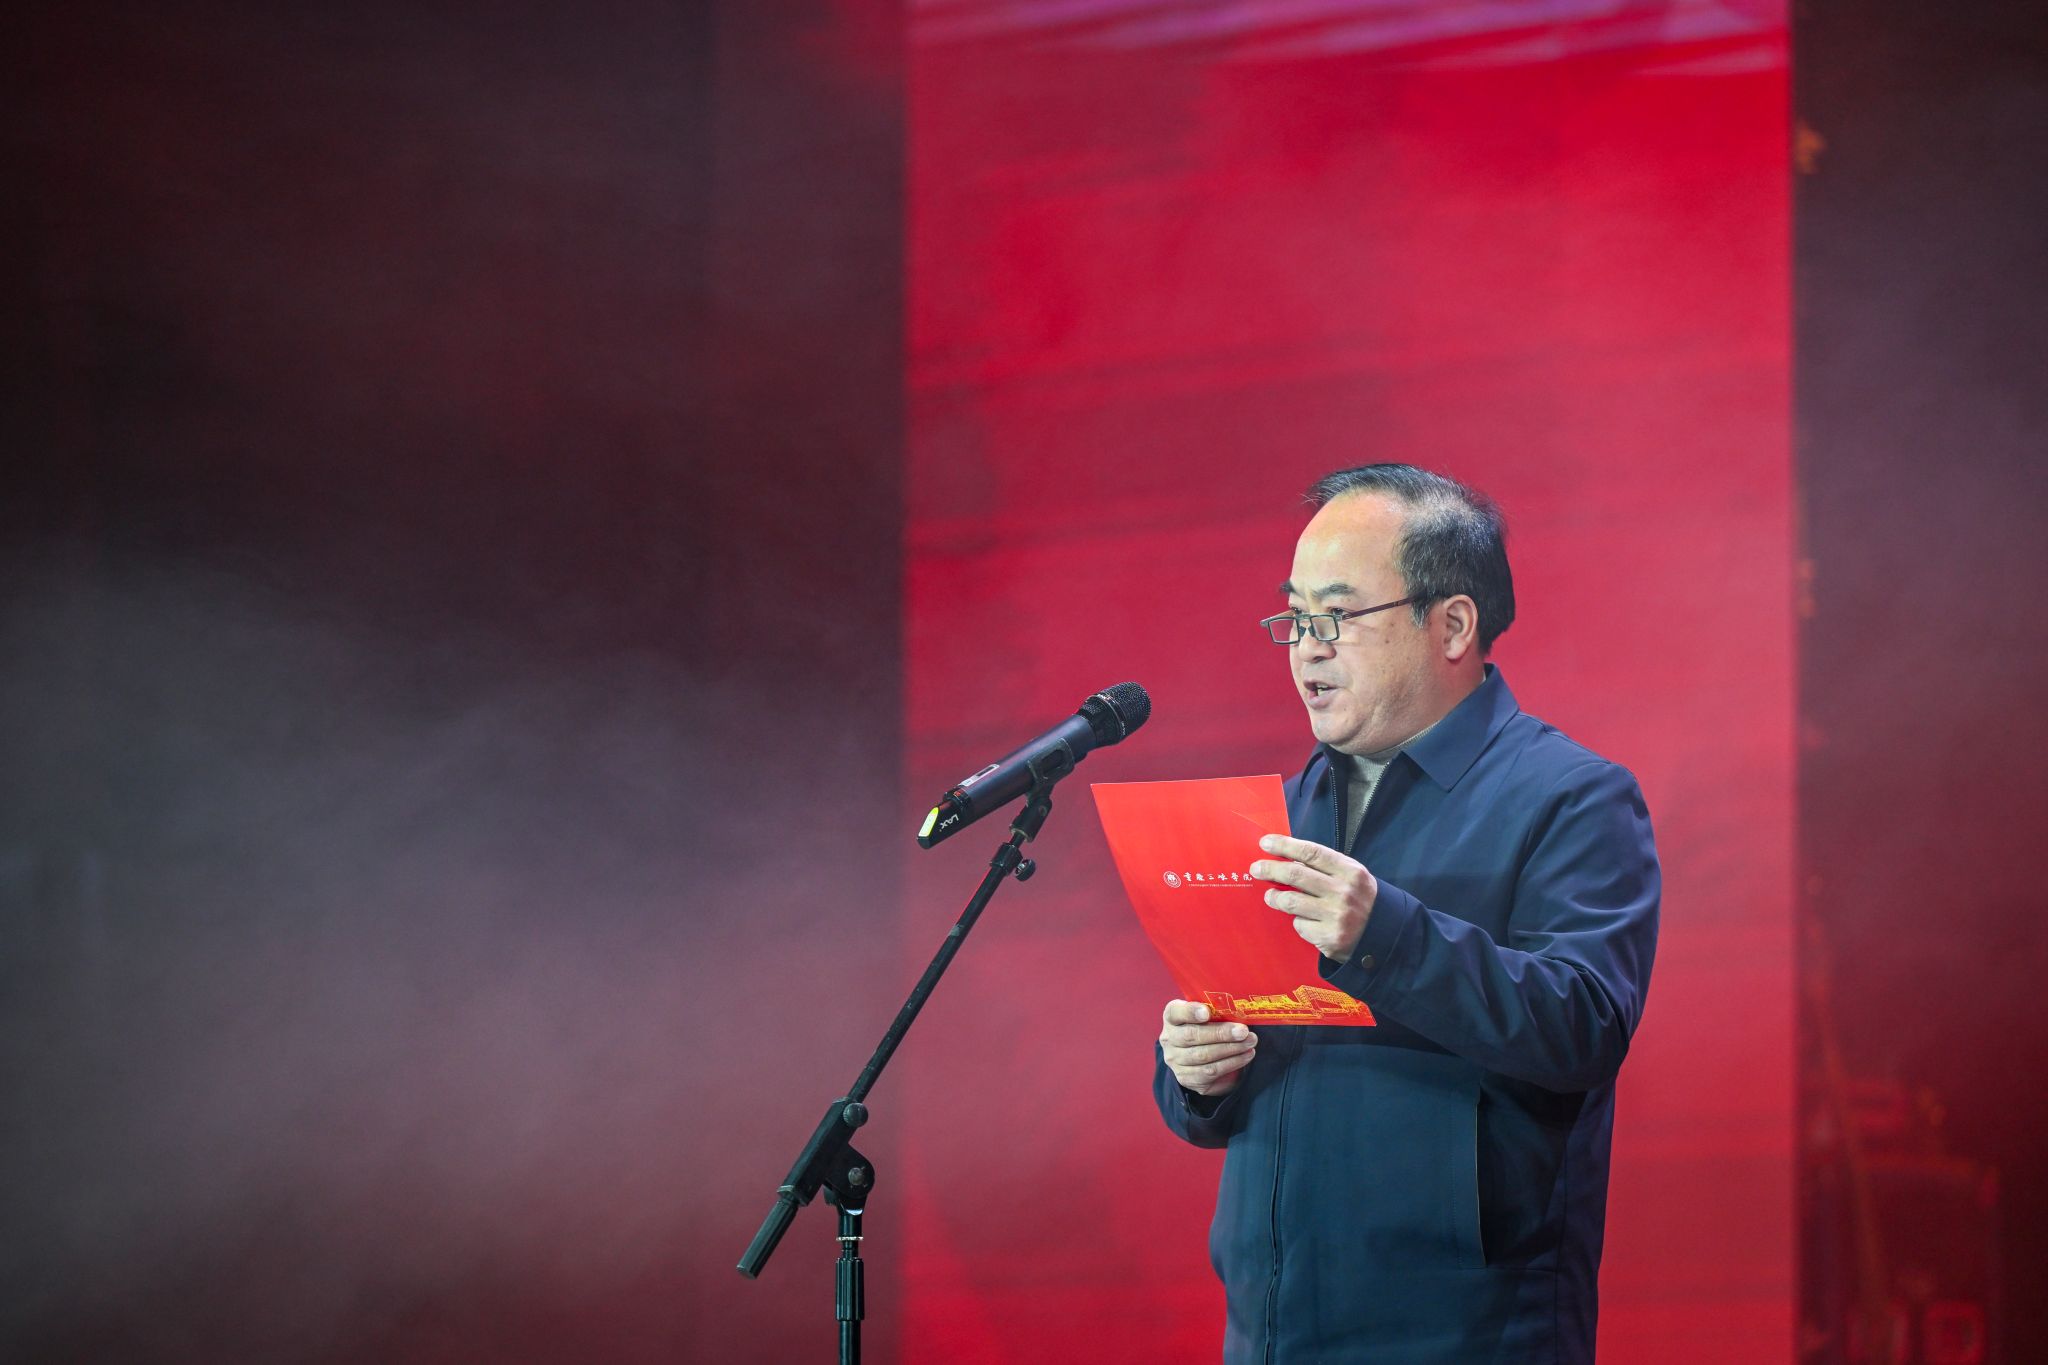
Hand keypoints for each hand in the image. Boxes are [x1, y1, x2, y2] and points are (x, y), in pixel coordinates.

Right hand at [1159, 999, 1257, 1096]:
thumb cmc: (1207, 1028)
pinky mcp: (1186, 1078)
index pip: (1175, 1012)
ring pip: (1203, 1056)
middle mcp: (1169, 1039)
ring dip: (1231, 1049)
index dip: (1190, 1012)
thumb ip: (1216, 1011)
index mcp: (1172, 1017)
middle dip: (1221, 1033)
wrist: (1198, 1057)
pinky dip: (1231, 1064)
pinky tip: (1245, 1056)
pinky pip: (1210, 1072)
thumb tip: (1239, 1009)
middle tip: (1243, 1031)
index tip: (1207, 1012)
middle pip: (1192, 1035)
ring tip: (1250, 1043)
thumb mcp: (1207, 1015)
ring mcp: (1175, 1060)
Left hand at [1250, 833, 1377, 963]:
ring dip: (1274, 897)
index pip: (1311, 852)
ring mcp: (1336, 916)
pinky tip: (1303, 920)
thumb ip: (1324, 867)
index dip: (1285, 845)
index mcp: (1350, 871)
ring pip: (1290, 901)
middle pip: (1295, 874)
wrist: (1384, 934)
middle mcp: (1343, 892)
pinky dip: (1298, 921)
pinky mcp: (1329, 937)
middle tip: (1256, 868)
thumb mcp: (1351, 876)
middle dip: (1270, 869)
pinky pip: (1300, 925)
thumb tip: (1289, 859)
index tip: (1265, 843)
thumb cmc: (1361, 899)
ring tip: (1270, 895)